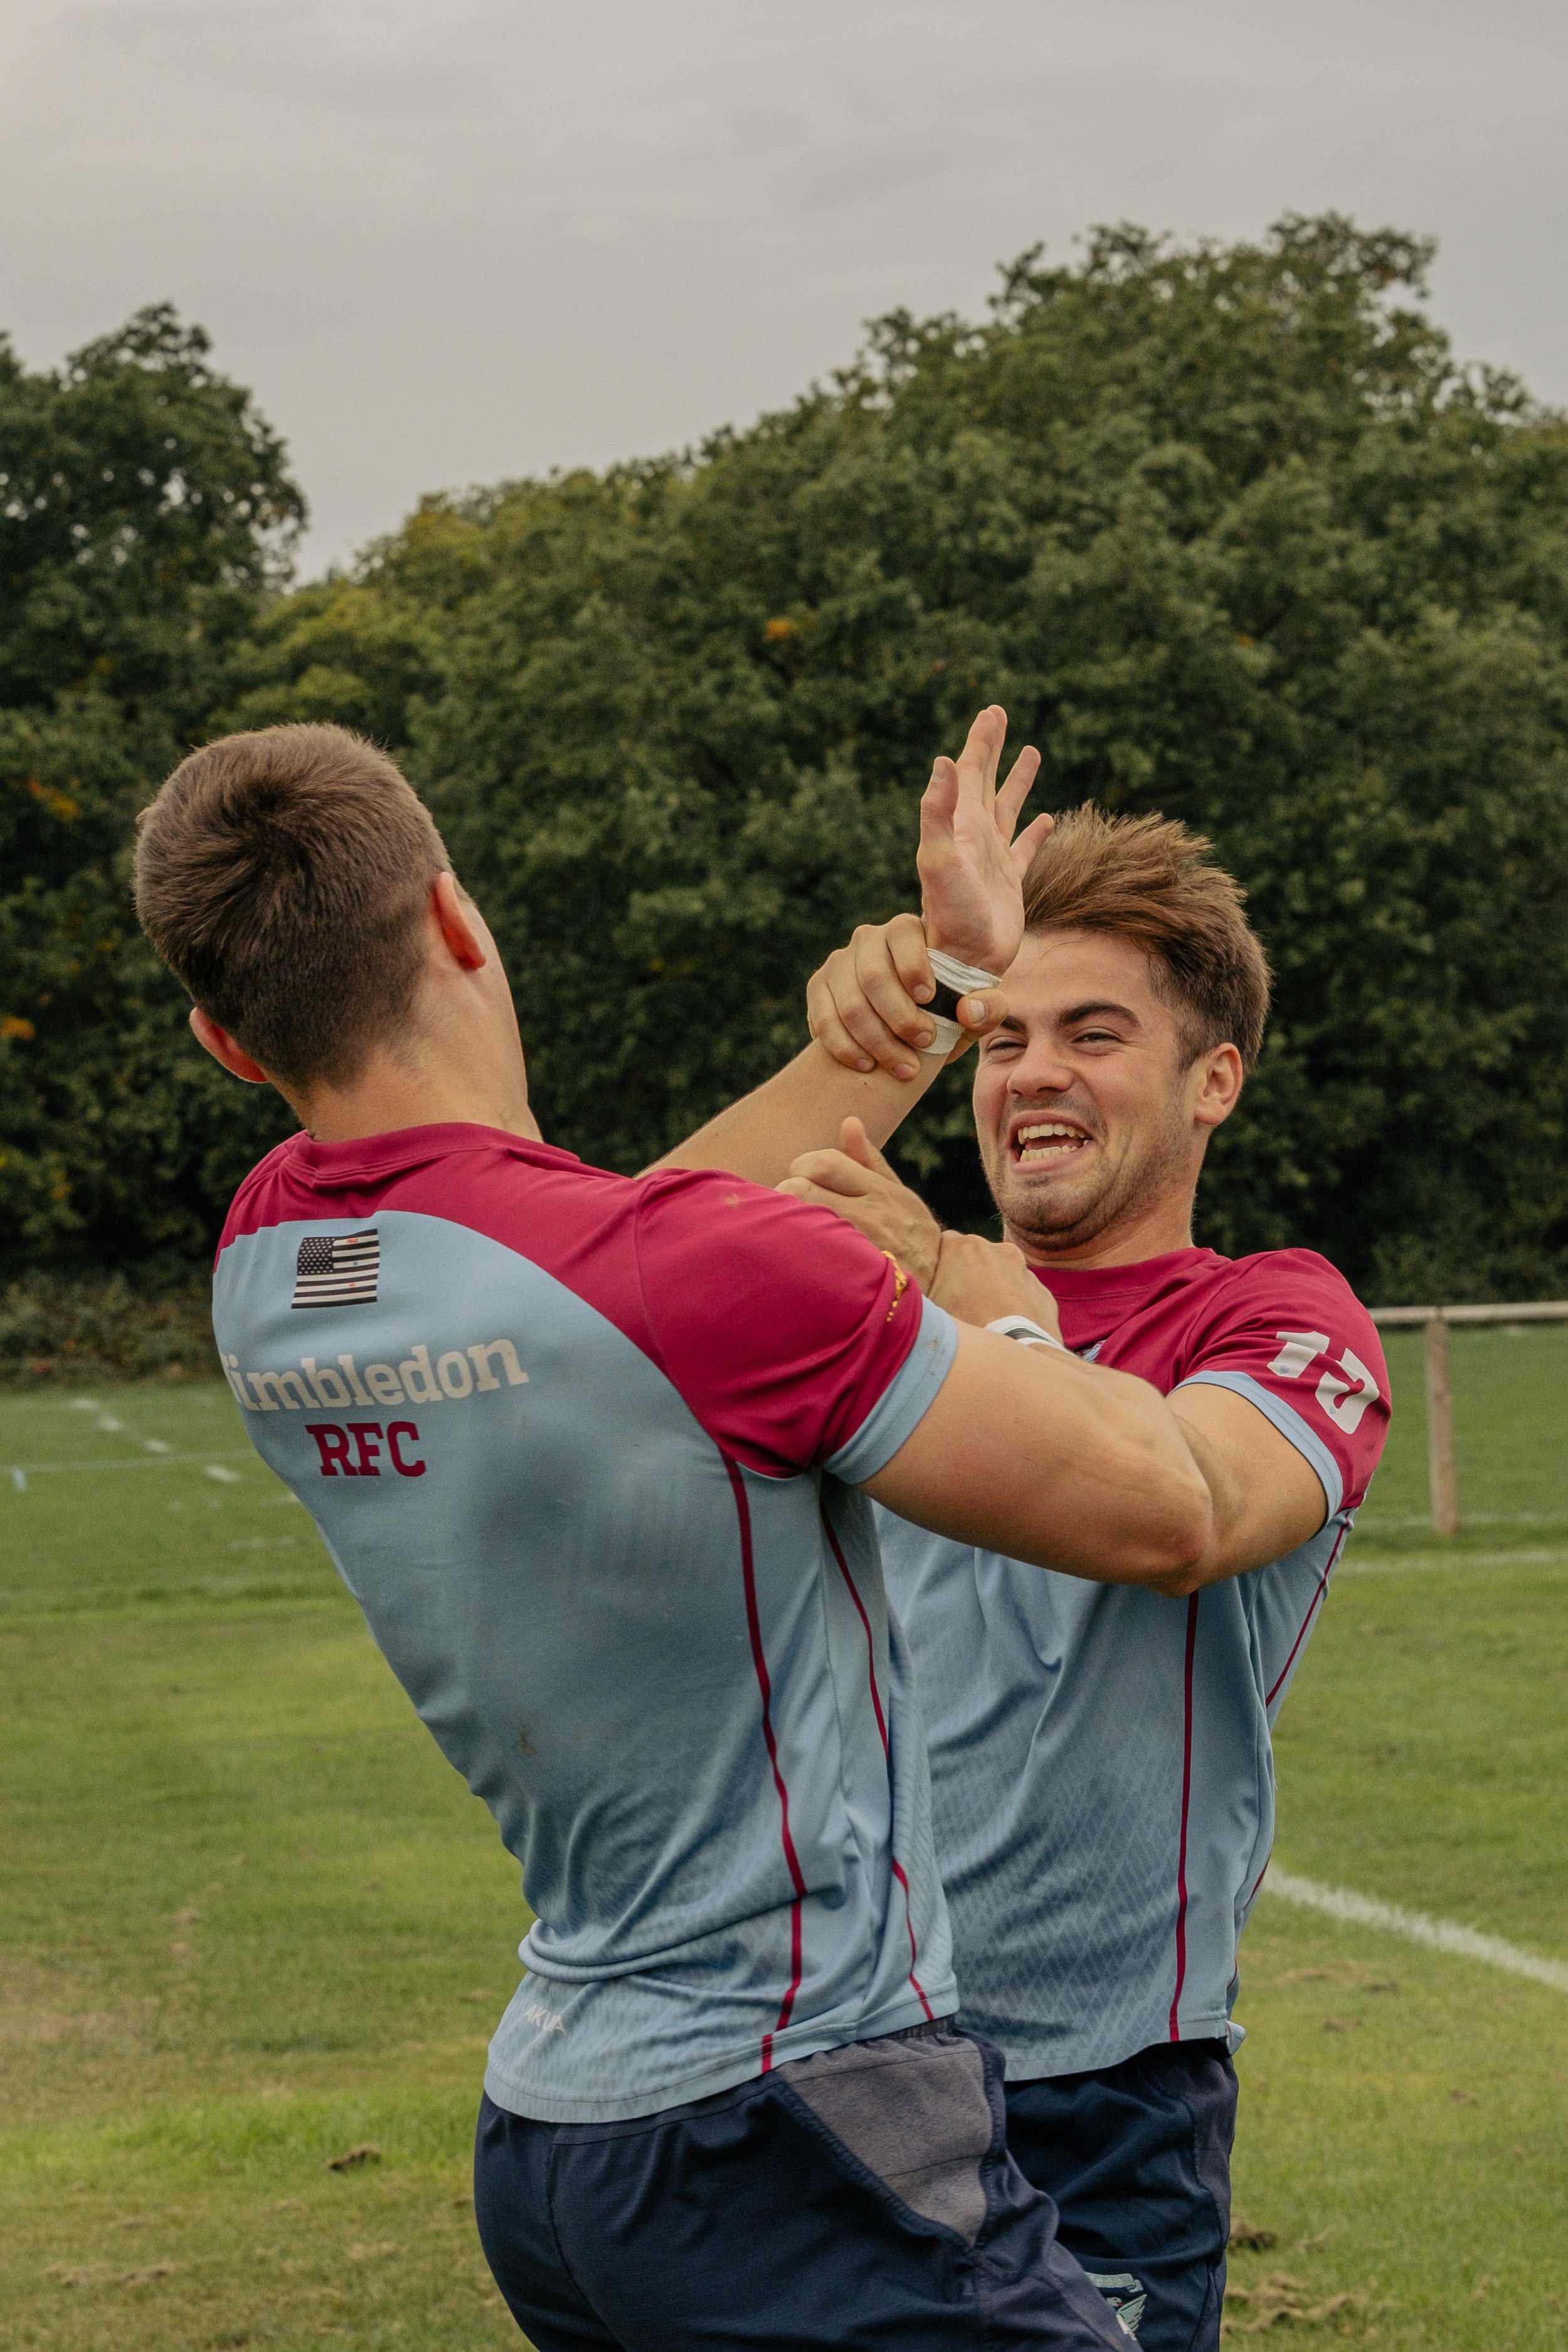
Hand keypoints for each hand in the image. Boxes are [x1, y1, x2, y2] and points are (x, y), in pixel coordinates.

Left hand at [777, 1118, 942, 1289]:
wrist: (938, 1281)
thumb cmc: (908, 1231)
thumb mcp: (896, 1192)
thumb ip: (868, 1159)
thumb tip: (849, 1122)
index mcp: (877, 1190)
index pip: (825, 1162)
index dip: (803, 1166)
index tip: (801, 1177)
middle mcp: (868, 1216)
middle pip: (803, 1189)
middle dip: (786, 1193)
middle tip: (788, 1204)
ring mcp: (858, 1248)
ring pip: (800, 1223)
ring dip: (786, 1221)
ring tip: (790, 1226)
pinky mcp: (850, 1277)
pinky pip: (809, 1257)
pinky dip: (796, 1250)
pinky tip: (797, 1253)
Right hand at [806, 913, 1008, 1078]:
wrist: (915, 1018)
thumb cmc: (951, 1005)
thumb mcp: (980, 1005)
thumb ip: (989, 1006)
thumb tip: (967, 1011)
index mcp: (907, 929)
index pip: (903, 938)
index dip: (915, 970)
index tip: (930, 1001)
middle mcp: (868, 937)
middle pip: (874, 978)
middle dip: (900, 1019)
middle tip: (923, 1045)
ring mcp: (839, 962)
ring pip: (849, 1005)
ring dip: (876, 1043)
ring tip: (902, 1068)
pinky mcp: (819, 987)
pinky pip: (822, 1019)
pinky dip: (843, 1047)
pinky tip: (865, 1065)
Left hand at [918, 705, 1052, 972]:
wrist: (964, 960)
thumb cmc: (950, 913)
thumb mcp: (937, 859)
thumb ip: (937, 812)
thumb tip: (943, 761)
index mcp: (960, 826)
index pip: (969, 772)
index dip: (981, 742)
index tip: (992, 711)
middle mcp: (975, 837)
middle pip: (985, 782)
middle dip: (992, 748)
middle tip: (999, 714)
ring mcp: (994, 859)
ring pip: (1008, 809)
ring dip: (1018, 782)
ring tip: (1031, 753)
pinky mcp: (1011, 882)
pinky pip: (1026, 848)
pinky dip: (1036, 832)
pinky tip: (1048, 819)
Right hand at [928, 1231, 1063, 1340]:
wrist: (1017, 1352)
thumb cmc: (967, 1327)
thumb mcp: (929, 1306)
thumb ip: (923, 1288)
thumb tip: (914, 1290)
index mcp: (965, 1248)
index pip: (944, 1242)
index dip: (939, 1262)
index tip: (935, 1281)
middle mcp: (998, 1250)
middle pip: (976, 1256)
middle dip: (968, 1273)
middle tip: (959, 1303)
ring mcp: (1024, 1271)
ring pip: (1002, 1273)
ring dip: (994, 1288)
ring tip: (985, 1318)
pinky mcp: (1042, 1293)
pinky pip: (1023, 1293)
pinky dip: (1015, 1304)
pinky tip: (1006, 1327)